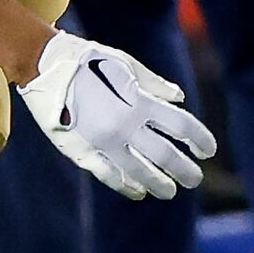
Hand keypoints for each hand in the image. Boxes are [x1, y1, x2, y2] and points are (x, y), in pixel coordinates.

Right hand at [17, 31, 215, 200]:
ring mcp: (103, 142)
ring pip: (139, 171)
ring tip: (170, 191)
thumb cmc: (88, 61)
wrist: (44, 68)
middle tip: (195, 179)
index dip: (199, 139)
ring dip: (158, 183)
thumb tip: (179, 99)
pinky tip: (138, 191)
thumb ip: (154, 86)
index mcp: (138, 102)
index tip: (209, 150)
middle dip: (184, 169)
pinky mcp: (82, 152)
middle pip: (165, 155)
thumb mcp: (126, 65)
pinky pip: (109, 175)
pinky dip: (126, 185)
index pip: (181, 125)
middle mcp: (124, 125)